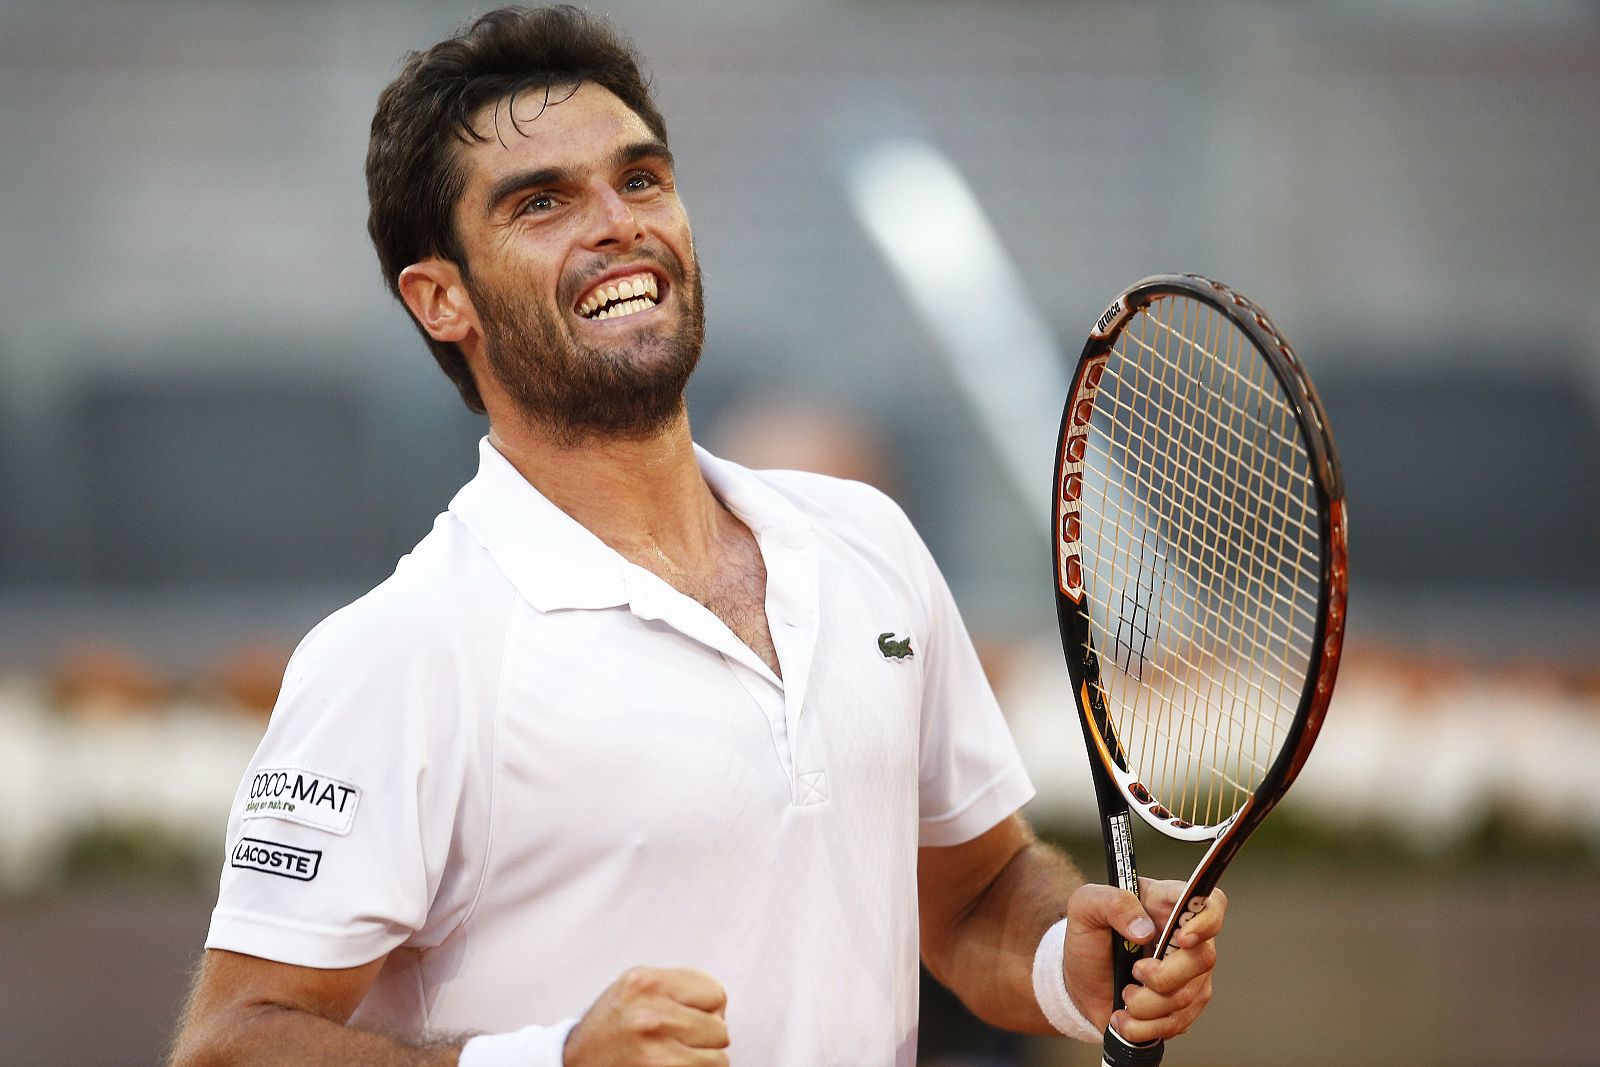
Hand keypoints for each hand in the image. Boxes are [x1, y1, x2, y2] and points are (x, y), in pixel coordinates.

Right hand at [564, 966, 729, 1065]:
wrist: (573, 1064)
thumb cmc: (612, 1026)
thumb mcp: (635, 988)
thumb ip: (675, 986)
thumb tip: (720, 1004)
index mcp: (646, 982)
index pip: (715, 993)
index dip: (706, 1008)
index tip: (687, 1016)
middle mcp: (651, 1014)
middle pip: (719, 1027)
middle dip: (703, 1036)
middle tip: (675, 1041)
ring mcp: (655, 1051)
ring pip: (718, 1057)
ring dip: (702, 1060)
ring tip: (673, 1056)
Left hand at [1062, 879, 1225, 1044]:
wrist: (1080, 983)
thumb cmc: (1088, 939)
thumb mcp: (1085, 906)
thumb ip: (1112, 903)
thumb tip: (1143, 930)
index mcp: (1167, 905)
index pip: (1210, 904)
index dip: (1206, 921)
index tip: (1183, 938)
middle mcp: (1188, 939)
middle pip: (1203, 959)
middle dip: (1162, 975)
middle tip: (1134, 972)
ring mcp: (1191, 976)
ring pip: (1186, 997)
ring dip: (1145, 1004)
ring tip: (1124, 994)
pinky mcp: (1185, 1007)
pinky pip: (1176, 1023)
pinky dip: (1143, 1026)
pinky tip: (1124, 1017)